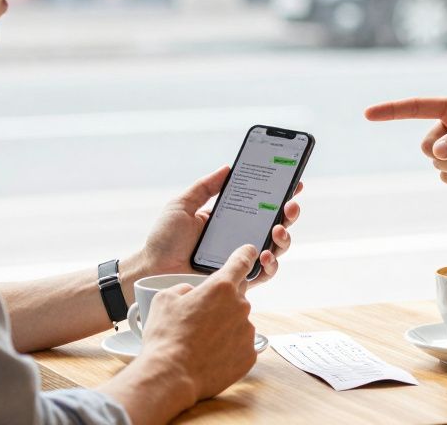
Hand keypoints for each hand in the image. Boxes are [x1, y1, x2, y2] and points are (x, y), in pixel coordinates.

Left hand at [132, 165, 301, 285]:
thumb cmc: (164, 239)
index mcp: (230, 219)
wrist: (152, 270)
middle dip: (289, 213)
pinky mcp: (240, 280)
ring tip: (277, 230)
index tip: (294, 183)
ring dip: (284, 238)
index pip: (261, 205)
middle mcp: (240, 238)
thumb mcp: (183, 205)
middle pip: (276, 224)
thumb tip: (228, 167)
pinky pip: (265, 273)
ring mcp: (242, 259)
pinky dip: (271, 264)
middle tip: (290, 205)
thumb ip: (205, 187)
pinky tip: (265, 254)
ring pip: (276, 248)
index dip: (280, 194)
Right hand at [139, 244, 258, 402]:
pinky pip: (241, 345)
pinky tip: (210, 356)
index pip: (242, 261)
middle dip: (221, 305)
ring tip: (201, 343)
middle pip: (236, 298)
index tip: (249, 251)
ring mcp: (247, 331)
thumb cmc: (165, 336)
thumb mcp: (163, 299)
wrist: (171, 376)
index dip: (245, 254)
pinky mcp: (249, 354)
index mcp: (221, 287)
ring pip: (238, 323)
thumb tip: (191, 292)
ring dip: (225, 328)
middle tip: (200, 321)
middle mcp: (240, 306)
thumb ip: (183, 288)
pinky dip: (229, 349)